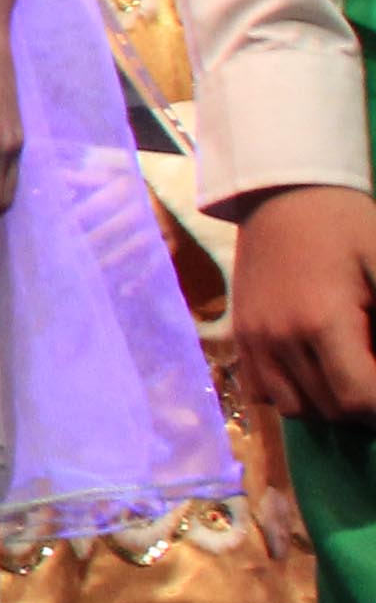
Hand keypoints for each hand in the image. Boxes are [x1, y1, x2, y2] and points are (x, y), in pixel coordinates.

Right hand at [230, 184, 375, 420]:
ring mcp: (254, 340)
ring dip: (331, 404)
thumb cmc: (347, 225)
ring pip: (296, 408)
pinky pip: (262, 392)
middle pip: (332, 409)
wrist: (282, 194)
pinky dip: (293, 395)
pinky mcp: (239, 336)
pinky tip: (315, 371)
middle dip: (367, 404)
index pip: (359, 398)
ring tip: (353, 377)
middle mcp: (280, 339)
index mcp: (322, 321)